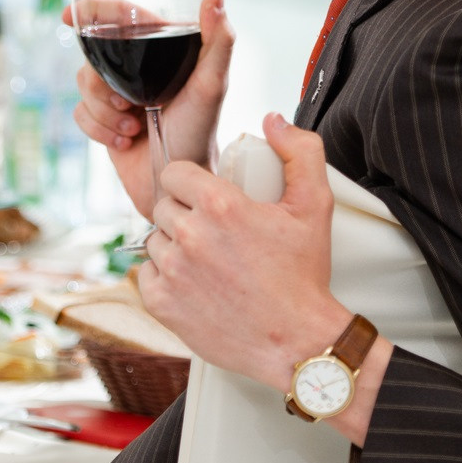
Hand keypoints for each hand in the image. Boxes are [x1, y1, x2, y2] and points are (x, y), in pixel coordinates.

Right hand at [69, 0, 232, 218]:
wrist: (176, 184)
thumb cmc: (200, 132)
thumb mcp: (212, 84)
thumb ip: (218, 40)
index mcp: (161, 50)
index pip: (121, 17)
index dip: (94, 10)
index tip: (72, 15)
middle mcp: (136, 68)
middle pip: (95, 53)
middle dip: (104, 81)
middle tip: (127, 103)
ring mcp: (117, 94)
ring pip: (83, 83)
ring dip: (106, 110)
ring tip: (134, 126)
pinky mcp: (102, 121)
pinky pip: (80, 113)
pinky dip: (100, 129)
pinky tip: (125, 140)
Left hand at [144, 113, 346, 392]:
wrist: (297, 342)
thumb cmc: (304, 276)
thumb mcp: (315, 205)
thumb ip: (300, 151)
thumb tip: (272, 120)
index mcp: (220, 204)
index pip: (175, 172)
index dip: (189, 180)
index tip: (203, 194)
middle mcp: (190, 235)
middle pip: (163, 205)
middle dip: (184, 212)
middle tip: (212, 230)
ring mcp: (172, 272)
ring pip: (154, 240)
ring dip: (173, 244)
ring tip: (205, 258)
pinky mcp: (162, 304)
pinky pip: (146, 276)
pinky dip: (164, 277)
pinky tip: (193, 282)